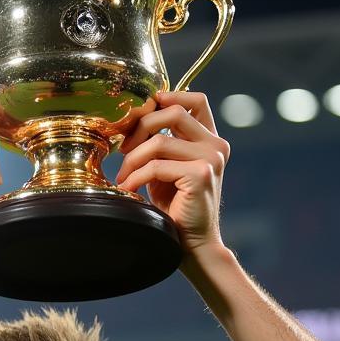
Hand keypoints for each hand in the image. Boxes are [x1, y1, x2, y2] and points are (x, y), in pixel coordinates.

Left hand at [115, 90, 229, 253]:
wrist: (192, 244)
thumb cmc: (176, 207)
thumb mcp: (167, 168)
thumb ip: (161, 143)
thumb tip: (133, 120)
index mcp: (211, 139)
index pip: (195, 99)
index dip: (167, 96)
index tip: (140, 114)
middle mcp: (216, 145)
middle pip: (173, 112)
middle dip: (141, 126)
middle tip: (123, 148)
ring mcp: (211, 159)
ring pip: (160, 141)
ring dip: (133, 158)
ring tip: (123, 176)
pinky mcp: (200, 175)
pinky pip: (157, 166)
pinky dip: (136, 176)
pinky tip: (129, 188)